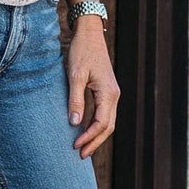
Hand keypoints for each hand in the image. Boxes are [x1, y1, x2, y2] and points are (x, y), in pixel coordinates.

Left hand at [67, 17, 120, 158]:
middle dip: (94, 143)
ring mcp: (112, 94)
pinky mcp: (107, 91)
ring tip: (83, 148)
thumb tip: (75, 124)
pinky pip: (104, 114)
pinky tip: (85, 132)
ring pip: (108, 122)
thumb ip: (75, 100)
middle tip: (80, 155)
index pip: (101, 123)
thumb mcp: (75, 75)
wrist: (90, 33)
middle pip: (108, 127)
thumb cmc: (82, 51)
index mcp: (108, 93)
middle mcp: (114, 95)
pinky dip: (96, 126)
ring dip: (96, 136)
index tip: (74, 146)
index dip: (88, 137)